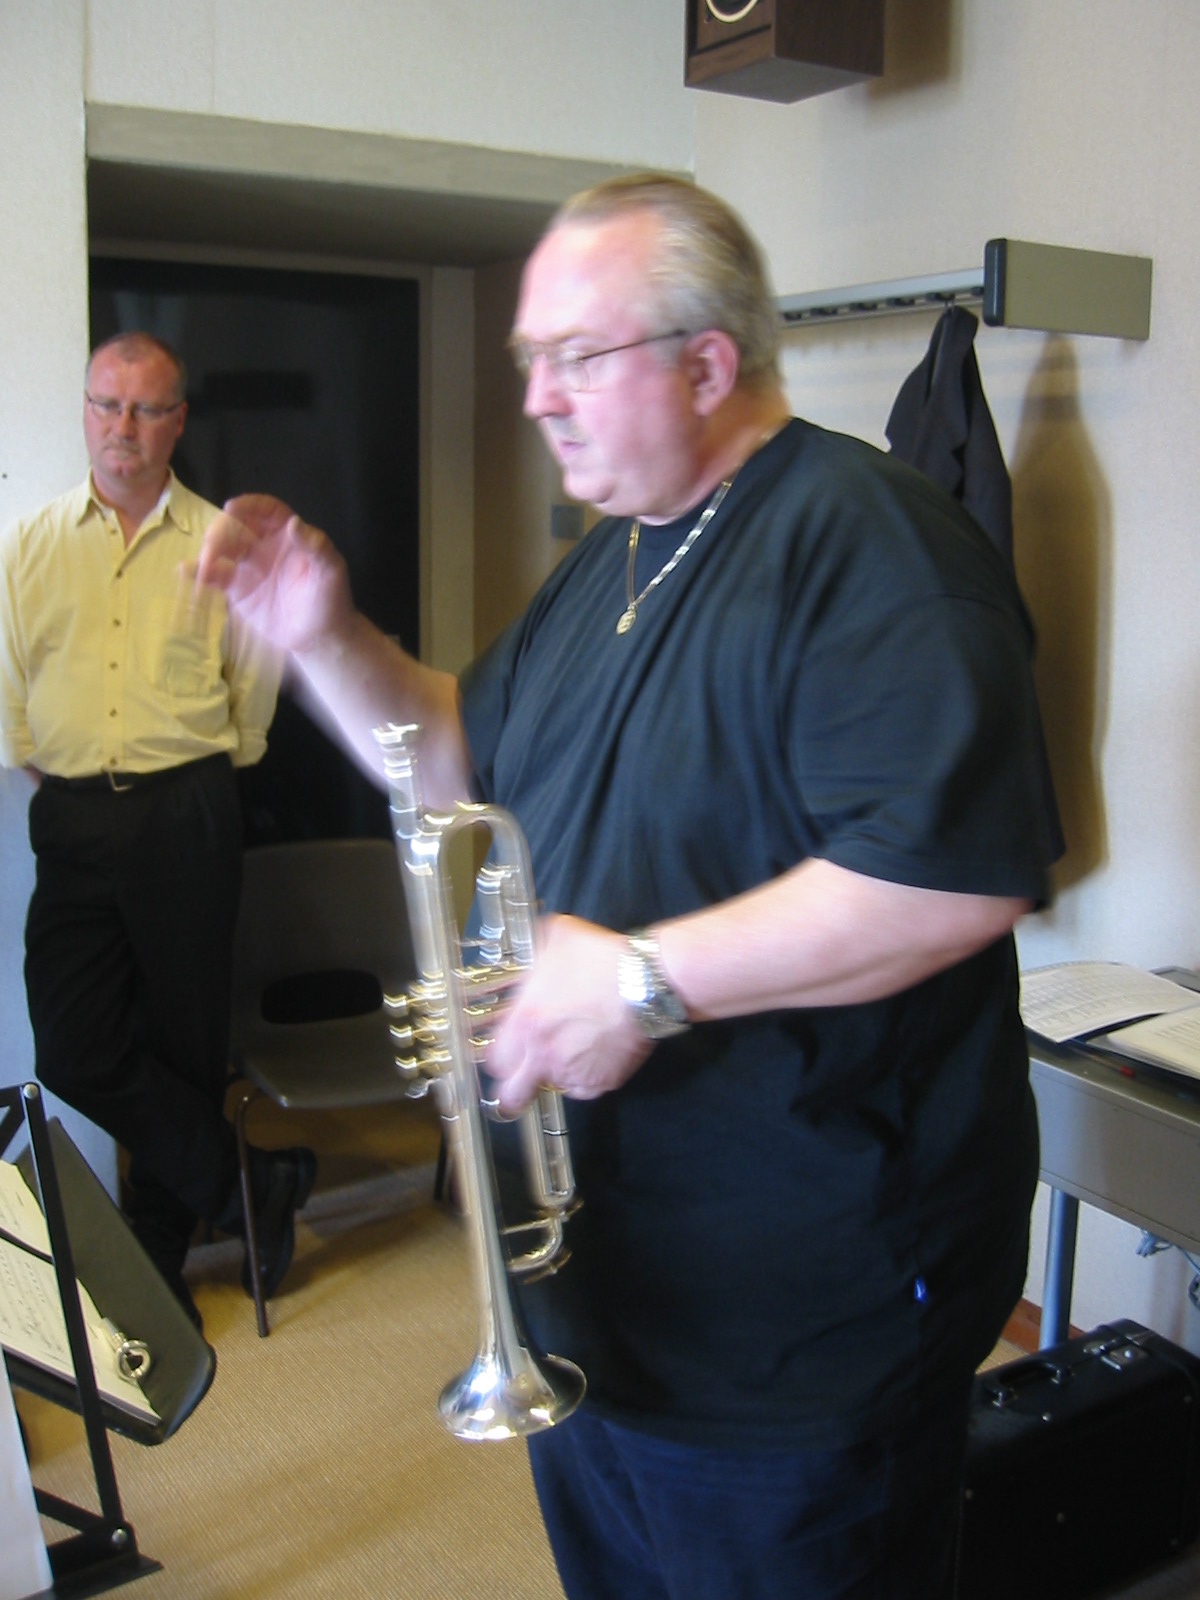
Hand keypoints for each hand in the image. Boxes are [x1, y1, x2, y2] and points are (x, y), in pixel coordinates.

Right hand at [192, 494, 354, 656]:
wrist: (320, 637)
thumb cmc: (330, 599)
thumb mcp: (331, 571)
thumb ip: (316, 546)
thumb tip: (294, 523)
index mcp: (288, 535)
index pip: (266, 510)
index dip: (249, 505)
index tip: (232, 507)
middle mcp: (265, 545)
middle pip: (237, 527)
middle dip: (222, 531)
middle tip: (213, 547)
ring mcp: (249, 566)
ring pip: (222, 548)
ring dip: (208, 551)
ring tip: (204, 566)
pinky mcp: (237, 589)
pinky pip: (215, 575)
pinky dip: (199, 572)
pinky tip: (186, 571)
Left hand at [487, 915, 652, 1114]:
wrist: (645, 983)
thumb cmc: (604, 961)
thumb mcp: (559, 937)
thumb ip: (537, 949)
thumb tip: (534, 945)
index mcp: (525, 1023)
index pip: (495, 1059)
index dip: (500, 1057)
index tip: (507, 1052)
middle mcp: (544, 1054)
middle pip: (512, 1095)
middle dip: (514, 1087)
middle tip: (524, 1075)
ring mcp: (573, 1072)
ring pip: (552, 1088)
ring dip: (556, 1075)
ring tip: (571, 1052)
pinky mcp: (602, 1081)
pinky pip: (585, 1090)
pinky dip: (586, 1078)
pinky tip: (593, 1056)